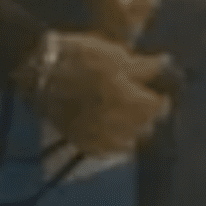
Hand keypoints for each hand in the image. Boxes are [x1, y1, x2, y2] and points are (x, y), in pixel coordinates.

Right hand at [18, 31, 175, 158]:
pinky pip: (106, 151)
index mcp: (127, 97)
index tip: (160, 94)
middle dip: (148, 116)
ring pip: (128, 142)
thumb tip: (166, 64)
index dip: (162, 101)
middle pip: (145, 127)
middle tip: (144, 105)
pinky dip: (114, 144)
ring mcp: (97, 134)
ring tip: (128, 119)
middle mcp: (116, 121)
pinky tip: (112, 133)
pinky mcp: (81, 141)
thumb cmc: (78, 56)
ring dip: (133, 132)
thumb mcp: (115, 54)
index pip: (157, 108)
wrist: (38, 71)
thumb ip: (143, 66)